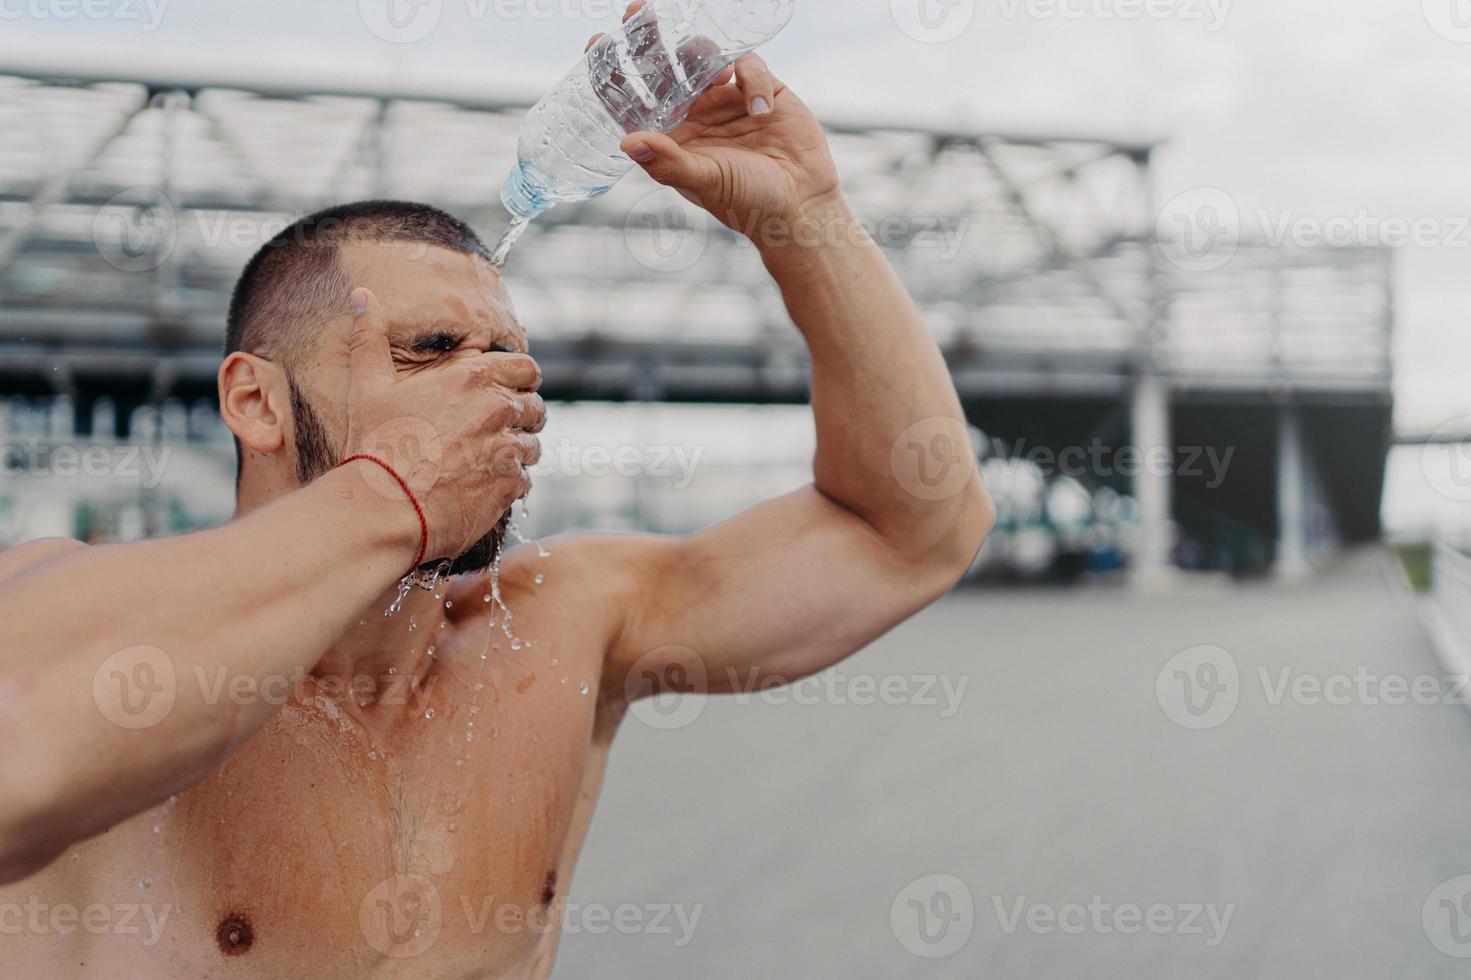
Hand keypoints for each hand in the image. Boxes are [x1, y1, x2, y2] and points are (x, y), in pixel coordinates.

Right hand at [340, 288, 544, 563]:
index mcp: (473, 377)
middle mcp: (498, 408)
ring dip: (518, 451)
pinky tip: (485, 487)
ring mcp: (508, 448)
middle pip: (535, 407)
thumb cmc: (375, 444)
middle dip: (524, 417)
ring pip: (533, 446)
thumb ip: (370, 336)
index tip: (513, 390)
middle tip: (502, 429)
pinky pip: (525, 480)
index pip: (526, 368)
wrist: (384, 506)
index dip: (523, 379)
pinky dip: (510, 483)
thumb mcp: (368, 384)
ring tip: (490, 461)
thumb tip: (362, 295)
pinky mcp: (510, 485)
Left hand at [587, 0, 842, 242]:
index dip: (613, 75)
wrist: (801, 204)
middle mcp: (694, 115)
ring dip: (697, 50)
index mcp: (672, 138)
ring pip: (702, 59)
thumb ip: (669, 163)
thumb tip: (627, 142)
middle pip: (664, 70)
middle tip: (637, 10)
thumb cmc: (748, 203)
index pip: (634, 102)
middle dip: (649, 40)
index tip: (596, 43)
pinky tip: (761, 110)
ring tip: (699, 53)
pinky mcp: (762, 91)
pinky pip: (749, 68)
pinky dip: (753, 81)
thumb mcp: (705, 183)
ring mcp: (726, 101)